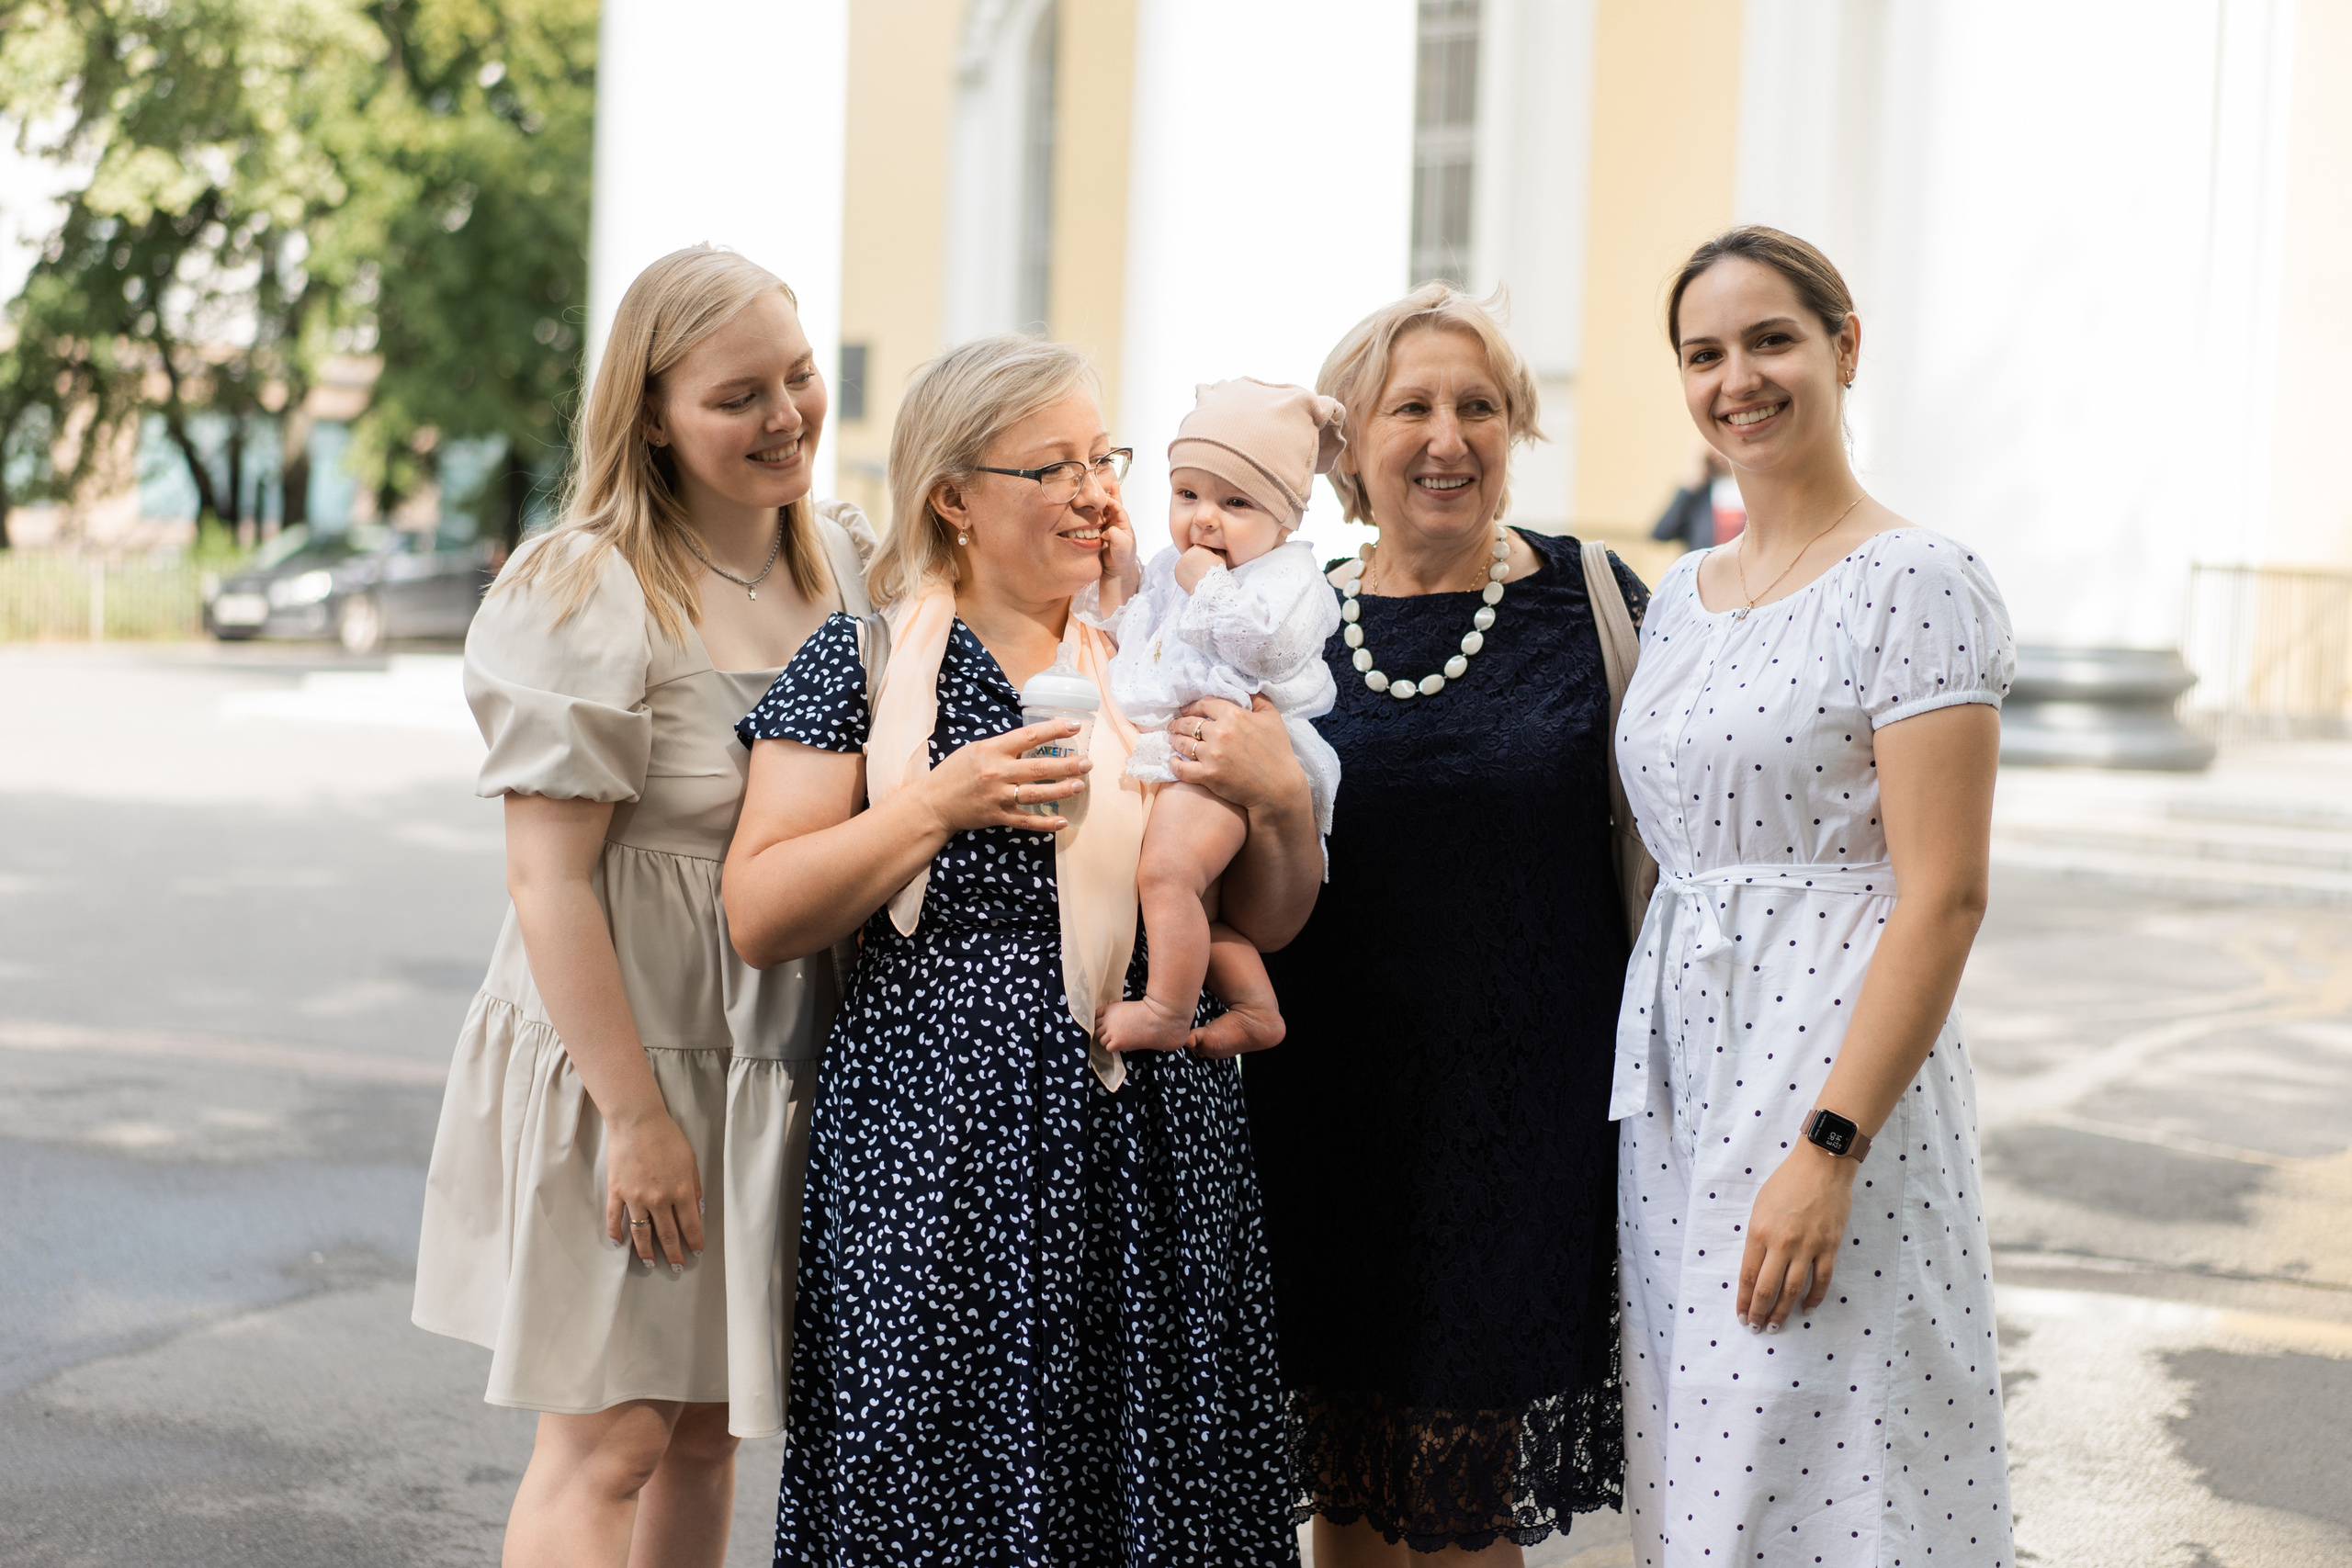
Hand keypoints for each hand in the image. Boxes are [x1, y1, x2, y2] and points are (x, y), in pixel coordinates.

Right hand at [605, 1110, 704, 1271]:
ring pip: (641, 1233)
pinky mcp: (617, 1192)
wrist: (638, 1122)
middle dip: (673, 1252)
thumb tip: (698, 1209)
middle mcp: (659, 1199)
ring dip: (646, 1251)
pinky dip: (616, 1233)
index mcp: (681, 1191)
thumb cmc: (667, 1137)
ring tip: (650, 1263)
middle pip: (667, 1234)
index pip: (690, 1224)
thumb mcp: (690, 1160)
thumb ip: (694, 1186)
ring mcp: (636, 1197)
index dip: (693, 1241)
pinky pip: (615, 1218)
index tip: (695, 1252)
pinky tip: (619, 1244)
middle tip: (677, 1266)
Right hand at [913, 719, 1091, 834]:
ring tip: (1080, 785)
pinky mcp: (997, 817)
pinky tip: (1062, 820)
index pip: (1029, 736)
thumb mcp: (976, 749)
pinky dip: (1044, 823)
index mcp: (992, 750)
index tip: (1075, 726)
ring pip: (1036, 794)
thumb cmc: (955, 772)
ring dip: (1061, 790)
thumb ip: (1003, 746)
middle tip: (1088, 763)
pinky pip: (1025, 821)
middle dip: (1067, 765)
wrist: (933, 803)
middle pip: (1039, 768)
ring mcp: (998, 797)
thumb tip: (1034, 740)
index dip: (1055, 730)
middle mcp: (997, 773)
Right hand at [1099, 489, 1140, 601]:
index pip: (1118, 508)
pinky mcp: (1099, 532)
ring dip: (1100, 500)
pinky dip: (1092, 511)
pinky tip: (1087, 505)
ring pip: (1103, 511)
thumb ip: (1116, 536)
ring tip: (1097, 488)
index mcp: (1124, 524)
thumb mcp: (1123, 546)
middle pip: (1113, 505)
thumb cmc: (1123, 558)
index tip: (1103, 497)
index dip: (1112, 501)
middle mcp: (1116, 523)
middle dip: (1110, 493)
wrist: (1116, 571)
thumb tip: (1107, 530)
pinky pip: (1095, 519)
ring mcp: (1107, 527)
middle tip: (1108, 481)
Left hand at [1168, 695, 1305, 814]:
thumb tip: (1245, 688)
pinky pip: (1181, 768)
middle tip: (1174, 725)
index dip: (1192, 706)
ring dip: (1175, 740)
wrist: (1279, 787)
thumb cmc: (1278, 751)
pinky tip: (1174, 761)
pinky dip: (1175, 764)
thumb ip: (1257, 699)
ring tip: (1173, 740)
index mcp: (1234, 715)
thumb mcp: (1272, 717)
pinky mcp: (1208, 775)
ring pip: (1183, 743)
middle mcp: (1220, 732)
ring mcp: (1212, 755)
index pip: (1204, 704)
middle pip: (1189, 723)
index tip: (1186, 710)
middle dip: (1179, 723)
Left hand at [1173, 545, 1222, 593]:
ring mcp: (1180, 563)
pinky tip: (1193, 579)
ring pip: (1186, 562)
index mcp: (1197, 548)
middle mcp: (1187, 553)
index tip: (1209, 562)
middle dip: (1197, 560)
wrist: (1209, 589)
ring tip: (1199, 576)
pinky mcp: (1176, 572)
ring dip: (1191, 567)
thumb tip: (1214, 546)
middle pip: (1192, 554)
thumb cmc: (1217, 573)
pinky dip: (1186, 574)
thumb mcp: (1221, 558)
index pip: (1201, 547)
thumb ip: (1216, 549)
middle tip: (1204, 570)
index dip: (1206, 554)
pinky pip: (1181, 571)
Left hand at [1736, 1142, 1857, 1330]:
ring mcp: (1807, 1246)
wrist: (1821, 1166)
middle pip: (1767, 1288)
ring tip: (1775, 1326)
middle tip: (1756, 1328)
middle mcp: (1781, 1243)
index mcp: (1759, 1232)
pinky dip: (1814, 1298)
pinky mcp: (1830, 1246)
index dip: (1743, 1300)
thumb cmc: (1787, 1182)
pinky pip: (1821, 1280)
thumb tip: (1756, 1264)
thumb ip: (1757, 1236)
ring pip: (1793, 1290)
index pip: (1747, 1275)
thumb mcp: (1760, 1206)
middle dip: (1759, 1312)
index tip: (1741, 1315)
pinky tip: (1807, 1309)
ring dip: (1783, 1311)